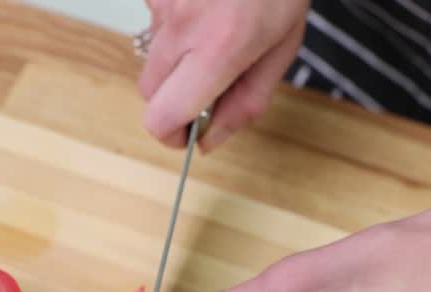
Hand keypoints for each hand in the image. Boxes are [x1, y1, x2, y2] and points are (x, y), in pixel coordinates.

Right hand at [140, 0, 309, 151]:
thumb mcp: (282, 48)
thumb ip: (246, 100)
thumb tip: (209, 139)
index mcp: (219, 48)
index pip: (162, 117)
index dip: (172, 134)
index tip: (188, 133)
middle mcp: (182, 24)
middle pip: (149, 92)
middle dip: (174, 98)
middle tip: (208, 84)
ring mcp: (161, 1)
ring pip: (153, 54)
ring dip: (178, 56)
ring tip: (216, 27)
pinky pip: (155, 20)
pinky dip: (177, 22)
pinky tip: (205, 5)